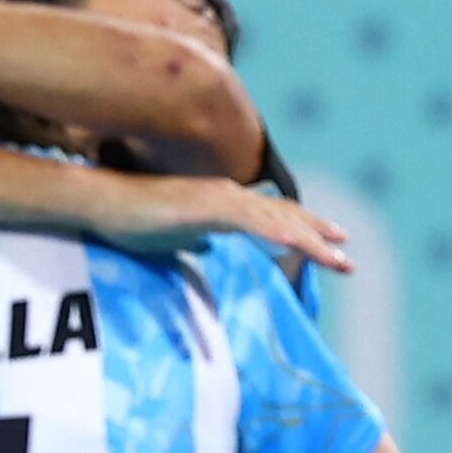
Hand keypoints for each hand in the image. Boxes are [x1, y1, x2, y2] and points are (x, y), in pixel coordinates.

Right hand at [97, 176, 353, 274]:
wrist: (104, 204)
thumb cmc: (133, 220)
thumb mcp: (174, 236)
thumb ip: (196, 239)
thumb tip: (208, 247)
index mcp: (224, 203)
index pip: (274, 216)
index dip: (305, 228)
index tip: (332, 243)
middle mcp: (229, 195)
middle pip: (284, 215)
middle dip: (319, 234)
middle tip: (347, 253)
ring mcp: (220, 198)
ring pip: (275, 219)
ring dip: (308, 239)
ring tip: (336, 256)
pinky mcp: (206, 207)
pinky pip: (249, 221)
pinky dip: (275, 233)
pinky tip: (296, 245)